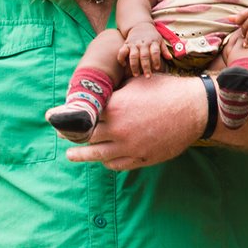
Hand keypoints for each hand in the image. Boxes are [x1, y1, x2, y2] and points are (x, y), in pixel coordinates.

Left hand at [68, 73, 208, 169]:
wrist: (194, 108)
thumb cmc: (166, 89)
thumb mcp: (136, 83)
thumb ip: (115, 91)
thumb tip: (100, 92)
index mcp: (114, 108)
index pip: (81, 116)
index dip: (65, 117)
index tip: (53, 117)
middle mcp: (118, 130)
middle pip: (85, 138)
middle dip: (70, 137)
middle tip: (61, 136)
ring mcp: (130, 147)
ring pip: (98, 156)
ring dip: (81, 156)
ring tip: (71, 156)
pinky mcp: (142, 158)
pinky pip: (118, 165)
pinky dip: (107, 162)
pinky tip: (103, 160)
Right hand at [118, 23, 170, 77]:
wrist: (140, 26)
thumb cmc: (152, 36)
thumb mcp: (160, 40)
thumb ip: (164, 50)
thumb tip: (170, 58)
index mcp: (153, 42)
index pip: (155, 51)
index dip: (156, 60)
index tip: (157, 68)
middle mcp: (143, 43)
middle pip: (144, 56)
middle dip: (146, 67)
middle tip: (148, 76)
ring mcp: (133, 44)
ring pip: (133, 56)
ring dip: (134, 66)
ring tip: (136, 75)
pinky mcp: (126, 45)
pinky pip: (121, 52)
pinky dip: (121, 58)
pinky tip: (124, 65)